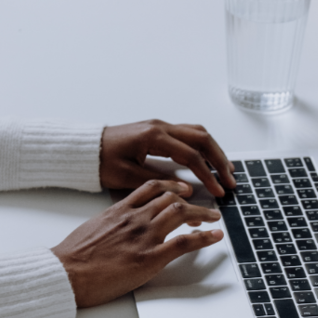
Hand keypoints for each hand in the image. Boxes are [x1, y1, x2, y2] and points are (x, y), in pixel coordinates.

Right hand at [52, 179, 223, 308]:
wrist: (67, 272)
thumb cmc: (73, 256)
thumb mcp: (92, 228)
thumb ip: (111, 223)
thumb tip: (118, 226)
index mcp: (119, 210)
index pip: (152, 188)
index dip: (171, 186)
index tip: (181, 190)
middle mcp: (135, 218)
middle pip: (171, 199)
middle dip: (191, 200)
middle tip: (203, 207)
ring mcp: (144, 236)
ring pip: (181, 214)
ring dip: (203, 214)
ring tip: (214, 217)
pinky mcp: (149, 258)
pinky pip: (184, 243)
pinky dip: (204, 237)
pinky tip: (215, 236)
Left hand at [100, 120, 236, 197]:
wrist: (86, 149)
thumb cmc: (101, 162)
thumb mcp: (126, 177)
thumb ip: (158, 182)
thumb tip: (186, 189)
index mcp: (154, 137)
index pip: (191, 155)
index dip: (208, 175)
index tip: (218, 191)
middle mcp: (160, 127)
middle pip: (202, 139)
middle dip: (219, 160)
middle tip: (230, 180)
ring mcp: (160, 126)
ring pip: (197, 133)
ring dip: (214, 150)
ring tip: (226, 169)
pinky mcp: (157, 130)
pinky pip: (188, 134)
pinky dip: (202, 146)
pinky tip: (208, 159)